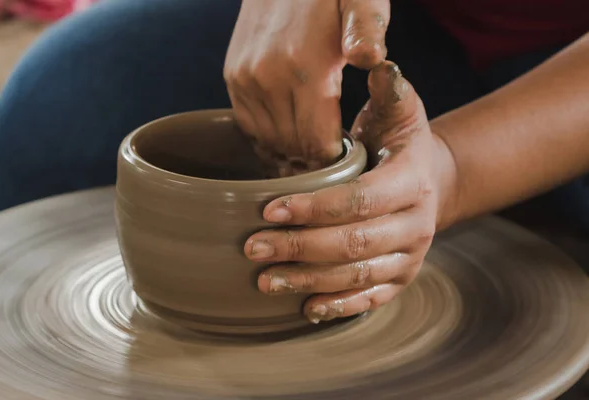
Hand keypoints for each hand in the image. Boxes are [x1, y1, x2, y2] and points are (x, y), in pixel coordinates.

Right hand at [224, 0, 389, 174]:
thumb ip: (368, 30)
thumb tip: (370, 59)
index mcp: (305, 67)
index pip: (317, 144)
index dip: (333, 161)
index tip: (347, 163)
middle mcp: (267, 78)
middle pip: (291, 147)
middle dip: (312, 163)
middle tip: (330, 167)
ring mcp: (245, 79)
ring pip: (267, 141)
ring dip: (288, 153)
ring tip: (309, 156)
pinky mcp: (233, 77)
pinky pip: (248, 125)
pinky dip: (267, 137)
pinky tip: (286, 136)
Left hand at [244, 60, 449, 322]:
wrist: (430, 182)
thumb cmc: (400, 144)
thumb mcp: (400, 110)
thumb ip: (389, 89)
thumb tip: (375, 59)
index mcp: (412, 182)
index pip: (359, 200)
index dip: (314, 208)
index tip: (269, 209)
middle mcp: (417, 225)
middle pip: (353, 243)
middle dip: (299, 247)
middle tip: (253, 247)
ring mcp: (410, 257)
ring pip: (357, 275)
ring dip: (308, 281)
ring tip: (264, 279)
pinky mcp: (401, 279)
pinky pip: (371, 299)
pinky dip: (338, 306)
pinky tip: (305, 308)